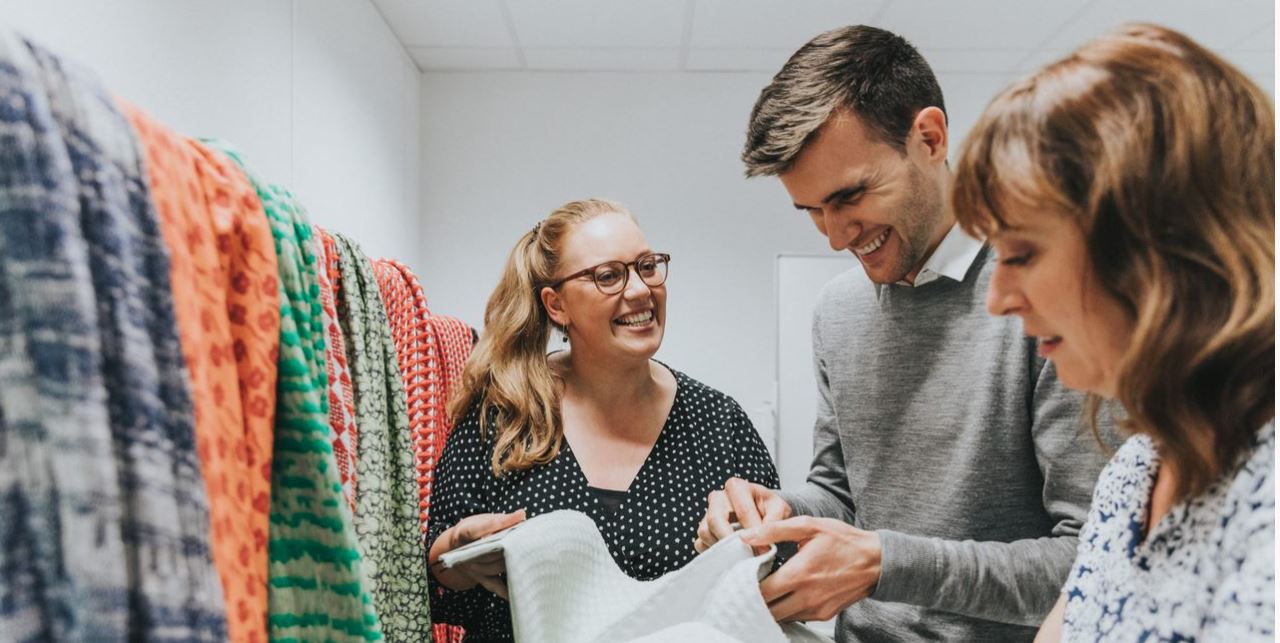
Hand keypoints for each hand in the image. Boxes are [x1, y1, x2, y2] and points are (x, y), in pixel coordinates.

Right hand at [428, 509, 526, 598]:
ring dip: (513, 562)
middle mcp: (466, 553)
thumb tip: (521, 516)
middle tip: (531, 540)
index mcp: (464, 533)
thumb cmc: (473, 530)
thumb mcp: (480, 520)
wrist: (455, 548)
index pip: (481, 528)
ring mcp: (472, 568)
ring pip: (495, 567)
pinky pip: (495, 586)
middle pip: (490, 551)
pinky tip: (519, 592)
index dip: (500, 522)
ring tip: (532, 557)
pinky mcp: (480, 578)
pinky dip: (506, 591)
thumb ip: (499, 520)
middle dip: (511, 545)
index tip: (520, 515)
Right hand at [695, 477, 791, 552]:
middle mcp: (718, 497)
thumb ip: (774, 521)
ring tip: (741, 556)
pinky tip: (730, 556)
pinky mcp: (704, 528)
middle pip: (714, 519)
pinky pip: (701, 543)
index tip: (764, 551)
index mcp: (737, 487)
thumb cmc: (770, 509)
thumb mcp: (779, 509)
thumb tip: (762, 541)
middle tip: (745, 555)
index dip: (753, 533)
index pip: (742, 511)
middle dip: (730, 540)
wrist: (763, 513)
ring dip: (722, 548)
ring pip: (705, 532)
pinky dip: (714, 553)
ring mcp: (707, 512)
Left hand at [739, 516, 880, 621]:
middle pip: (768, 610)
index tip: (741, 577)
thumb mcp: (809, 525)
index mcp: (800, 574)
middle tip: (748, 585)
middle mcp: (807, 597)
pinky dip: (787, 609)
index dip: (746, 586)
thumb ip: (774, 530)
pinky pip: (797, 617)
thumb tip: (746, 536)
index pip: (761, 592)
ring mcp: (817, 609)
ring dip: (771, 606)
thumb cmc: (844, 540)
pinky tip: (786, 593)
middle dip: (755, 599)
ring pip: (781, 617)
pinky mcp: (825, 615)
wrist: (877, 561)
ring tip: (767, 588)